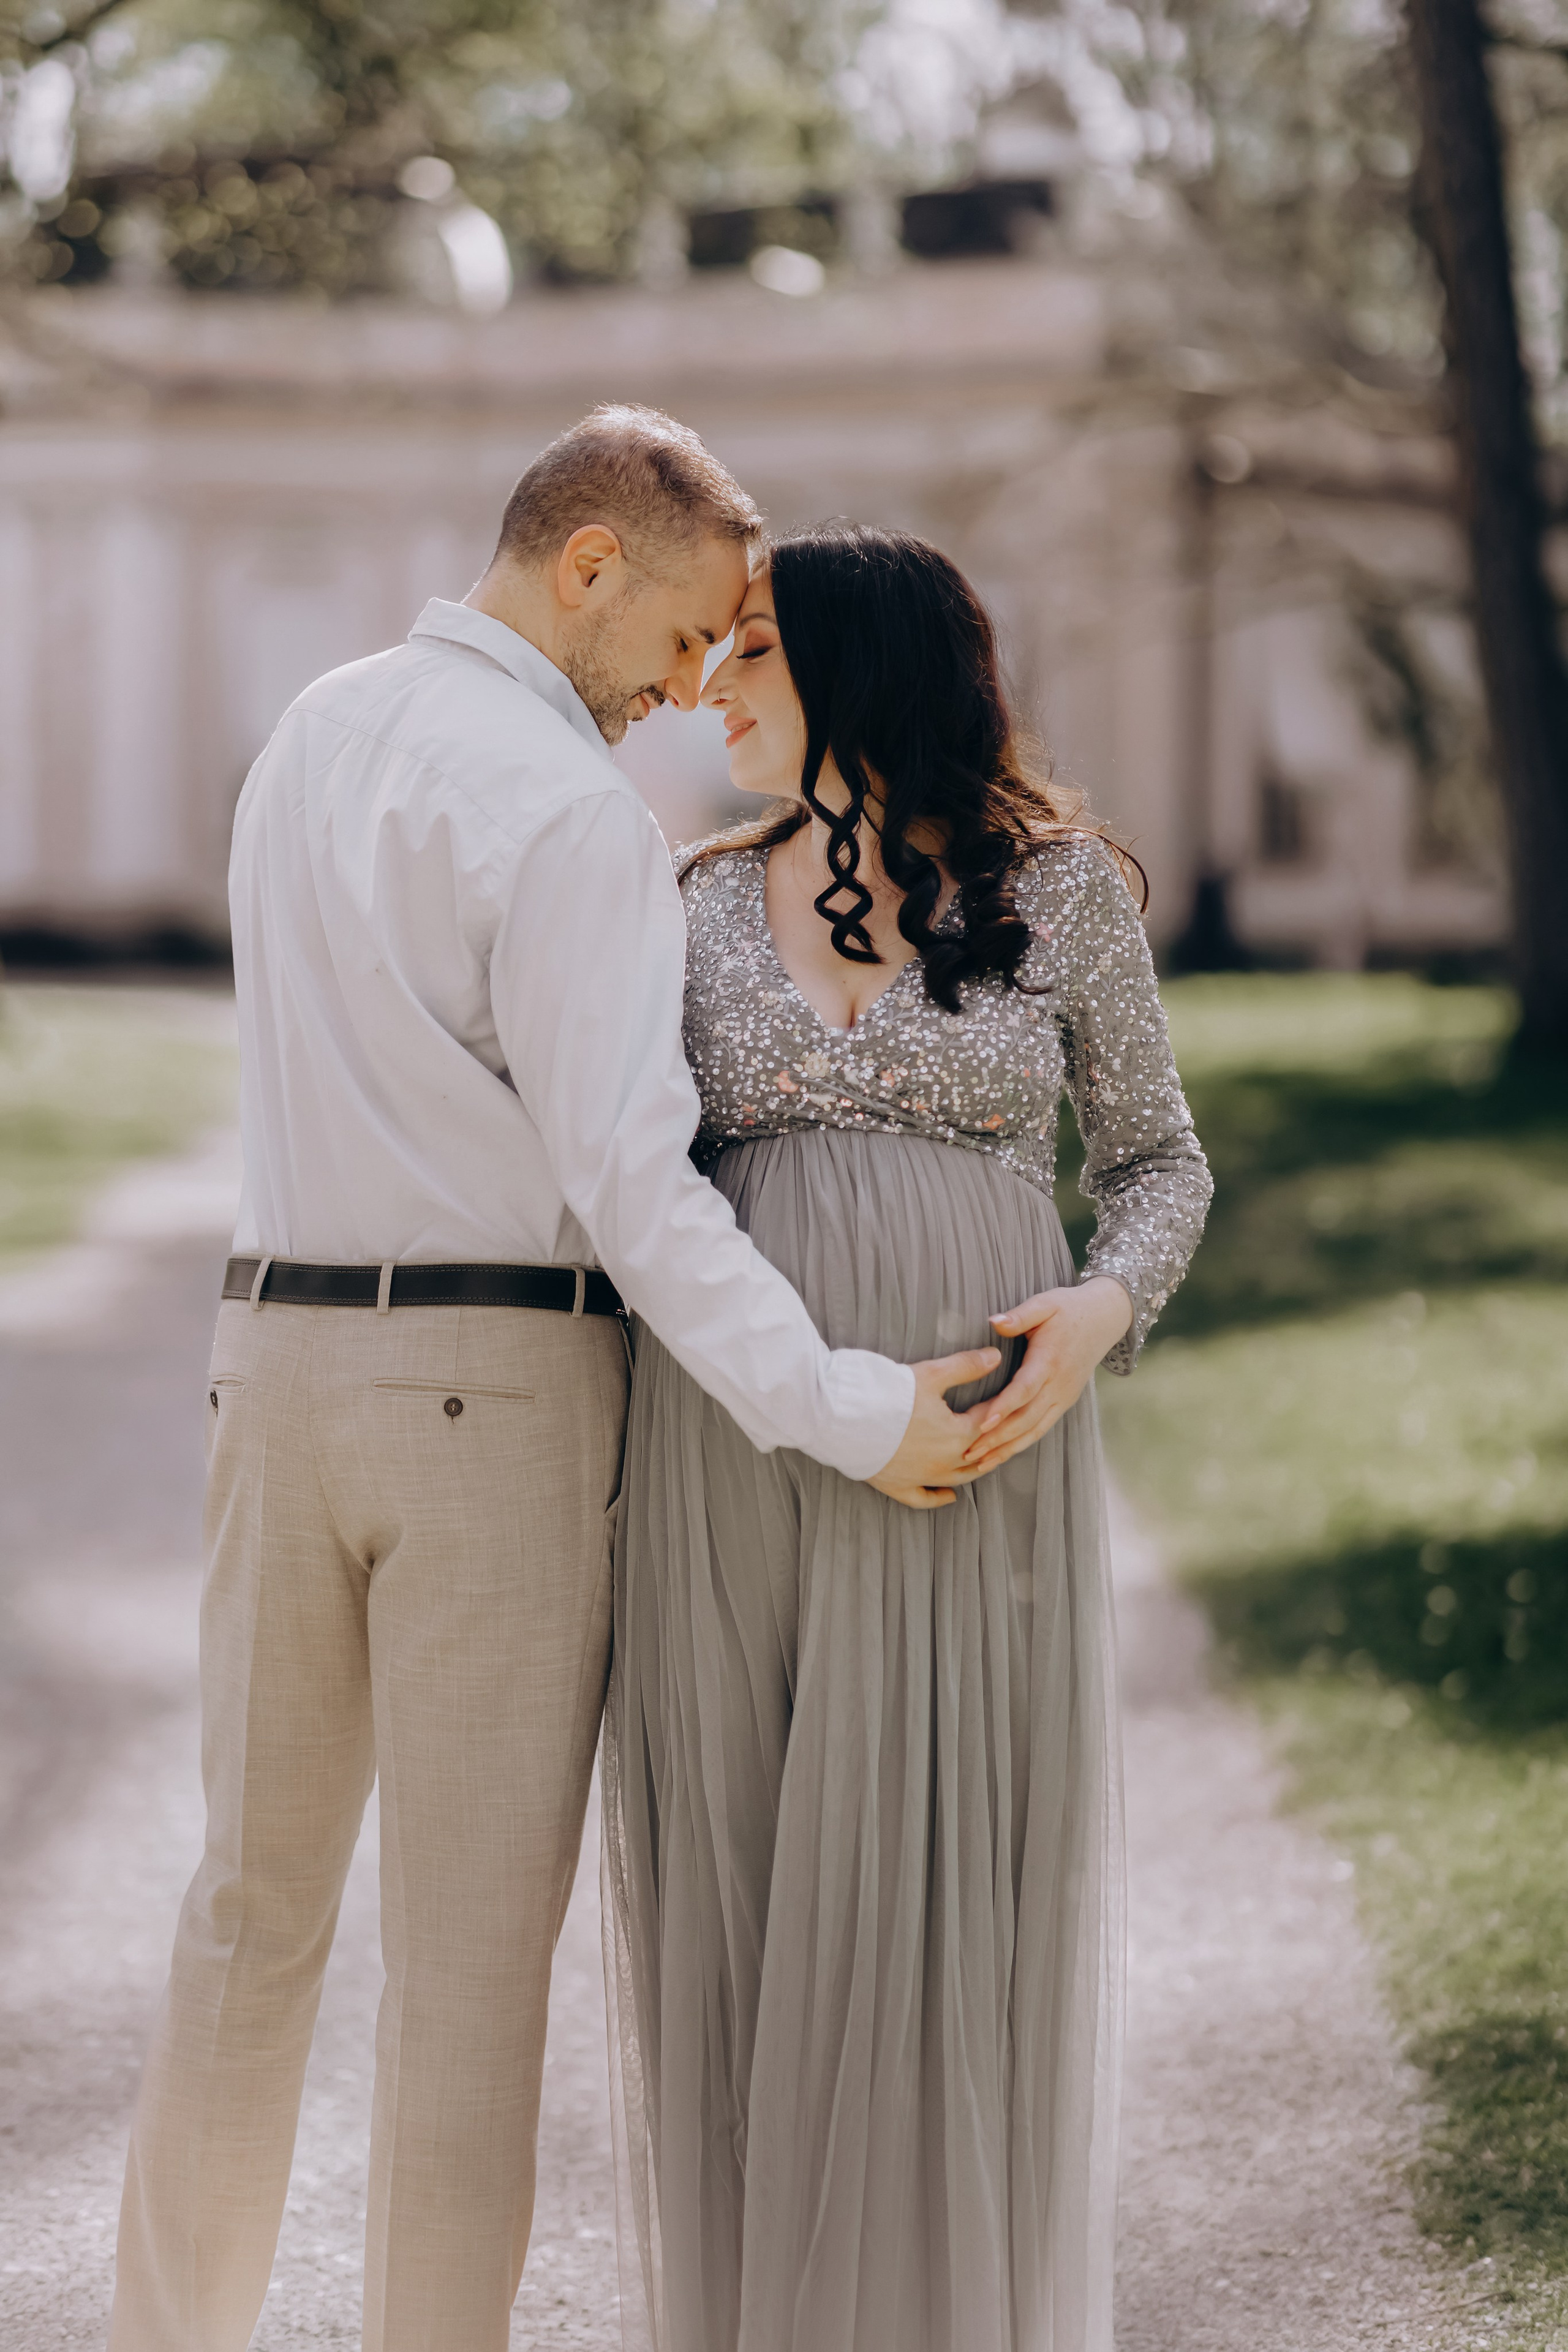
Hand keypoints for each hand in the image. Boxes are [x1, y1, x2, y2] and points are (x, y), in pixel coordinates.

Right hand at [865, 1346, 1004, 1509]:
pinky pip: (925, 1498)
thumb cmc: (889, 1394)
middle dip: (992, 1442)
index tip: (1003, 1397)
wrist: (845, 1418)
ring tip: (982, 1461)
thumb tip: (995, 1357)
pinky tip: (949, 1496)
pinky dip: (939, 1498)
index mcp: (959, 1434)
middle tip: (1000, 1431)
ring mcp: (922, 1477)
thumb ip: (965, 1366)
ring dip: (974, 1469)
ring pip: (958, 1478)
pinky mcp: (899, 1486)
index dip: (997, 1407)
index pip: (989, 1421)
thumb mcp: (931, 1374)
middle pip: (980, 1454)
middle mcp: (946, 1462)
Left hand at [959, 1277, 1132, 1476]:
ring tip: (979, 1464)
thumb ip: (1020, 1315)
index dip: (1004, 1407)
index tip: (983, 1423)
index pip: (1026, 1389)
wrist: (1104, 1319)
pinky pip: (1041, 1428)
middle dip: (998, 1438)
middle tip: (968, 1452)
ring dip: (1007, 1449)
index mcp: (1050, 1361)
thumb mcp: (1046, 1303)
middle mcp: (1059, 1385)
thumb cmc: (1069, 1309)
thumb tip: (994, 1321)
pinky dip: (1020, 1444)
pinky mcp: (1064, 1402)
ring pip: (1034, 1430)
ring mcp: (1063, 1397)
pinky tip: (1000, 1456)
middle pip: (1027, 1418)